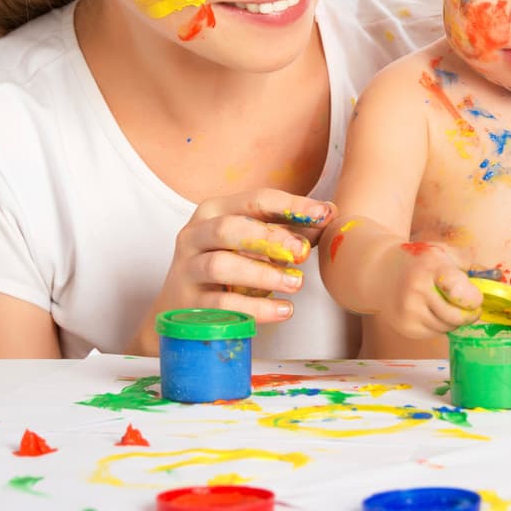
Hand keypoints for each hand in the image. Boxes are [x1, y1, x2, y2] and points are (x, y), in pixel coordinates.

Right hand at [128, 189, 335, 353]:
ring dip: (263, 274)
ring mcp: (186, 269)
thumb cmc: (228, 266)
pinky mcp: (187, 303)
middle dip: (270, 238)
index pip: (256, 200)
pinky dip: (255, 308)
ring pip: (221, 265)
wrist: (180, 309)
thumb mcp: (255, 243)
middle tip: (303, 254)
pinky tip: (283, 310)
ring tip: (295, 284)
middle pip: (229, 228)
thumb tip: (330, 214)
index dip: (292, 206)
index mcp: (215, 210)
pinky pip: (221, 305)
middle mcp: (195, 234)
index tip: (325, 214)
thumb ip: (291, 230)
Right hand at [379, 242, 482, 339]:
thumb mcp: (443, 252)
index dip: (473, 298)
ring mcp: (409, 310)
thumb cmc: (420, 261)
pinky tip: (431, 311)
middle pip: (456, 316)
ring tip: (445, 305)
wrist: (382, 271)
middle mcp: (417, 290)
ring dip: (453, 321)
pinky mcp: (405, 326)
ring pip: (447, 328)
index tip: (476, 298)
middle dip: (469, 314)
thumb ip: (470, 265)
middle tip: (471, 308)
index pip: (457, 290)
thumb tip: (497, 279)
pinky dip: (439, 326)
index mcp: (430, 268)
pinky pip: (434, 334)